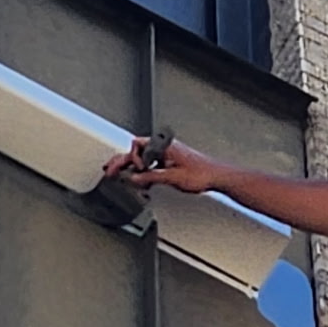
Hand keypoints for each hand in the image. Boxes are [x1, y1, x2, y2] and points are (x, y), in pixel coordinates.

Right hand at [101, 136, 225, 194]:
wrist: (217, 176)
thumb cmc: (202, 173)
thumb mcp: (173, 178)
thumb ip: (151, 177)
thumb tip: (135, 178)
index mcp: (164, 146)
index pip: (138, 145)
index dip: (132, 159)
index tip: (133, 172)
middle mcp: (165, 147)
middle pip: (137, 150)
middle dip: (123, 160)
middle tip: (110, 169)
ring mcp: (167, 154)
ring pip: (143, 157)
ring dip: (132, 167)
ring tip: (119, 174)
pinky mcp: (171, 161)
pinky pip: (152, 163)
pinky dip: (143, 171)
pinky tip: (141, 180)